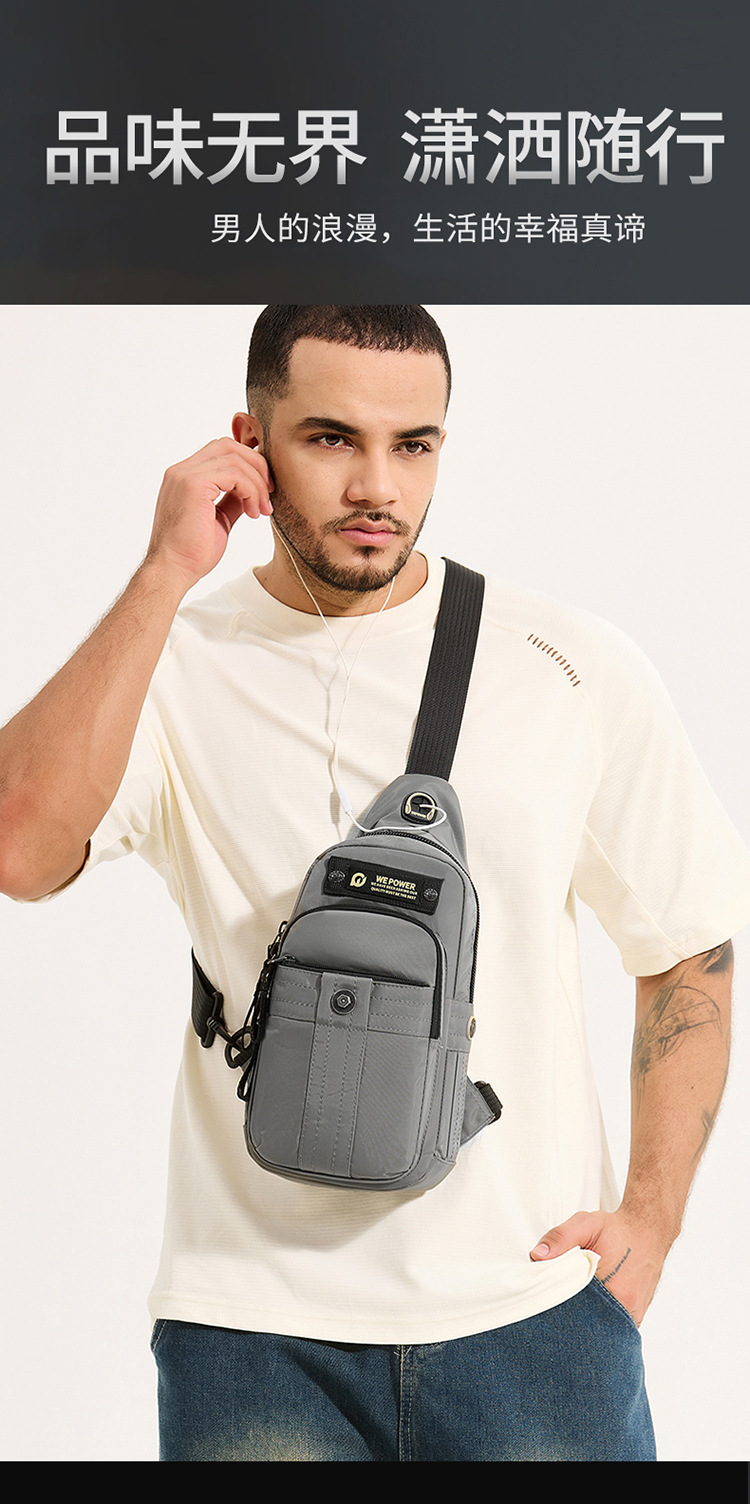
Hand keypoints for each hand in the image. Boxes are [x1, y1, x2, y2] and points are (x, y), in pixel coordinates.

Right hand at [146, 437, 273, 590]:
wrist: (173, 571)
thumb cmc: (192, 553)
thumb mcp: (220, 519)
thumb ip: (232, 500)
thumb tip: (251, 490)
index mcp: (185, 476)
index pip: (221, 451)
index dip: (247, 464)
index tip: (264, 489)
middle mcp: (182, 470)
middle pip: (228, 446)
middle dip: (255, 465)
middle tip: (270, 492)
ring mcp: (185, 474)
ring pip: (234, 458)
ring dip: (256, 483)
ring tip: (262, 510)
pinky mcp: (193, 484)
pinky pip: (234, 473)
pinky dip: (250, 490)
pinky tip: (253, 512)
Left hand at [529, 1208, 667, 1326]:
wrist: (649, 1229)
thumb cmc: (617, 1228)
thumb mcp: (585, 1225)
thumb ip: (560, 1238)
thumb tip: (537, 1256)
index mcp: (614, 1289)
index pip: (580, 1315)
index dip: (562, 1312)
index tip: (549, 1308)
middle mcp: (627, 1307)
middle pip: (592, 1326)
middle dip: (574, 1322)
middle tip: (559, 1313)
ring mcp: (634, 1314)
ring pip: (605, 1329)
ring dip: (589, 1322)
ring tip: (575, 1311)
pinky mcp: (637, 1314)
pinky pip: (616, 1327)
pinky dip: (602, 1320)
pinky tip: (591, 1309)